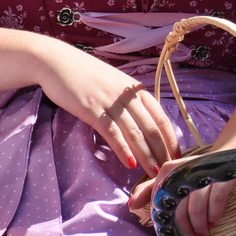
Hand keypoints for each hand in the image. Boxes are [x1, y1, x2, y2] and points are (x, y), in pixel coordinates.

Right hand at [35, 44, 179, 174]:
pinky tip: (130, 164)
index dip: (171, 139)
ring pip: (135, 132)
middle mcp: (128, 96)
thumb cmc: (87, 76)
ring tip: (153, 173)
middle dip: (162, 152)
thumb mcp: (116, 85)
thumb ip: (130, 102)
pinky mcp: (92, 109)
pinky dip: (123, 149)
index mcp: (137, 90)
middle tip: (168, 170)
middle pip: (152, 128)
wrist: (58, 62)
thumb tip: (143, 125)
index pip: (161, 117)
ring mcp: (111, 102)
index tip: (178, 156)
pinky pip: (112, 132)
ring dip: (146, 155)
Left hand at [128, 163, 235, 235]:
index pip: (160, 203)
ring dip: (199, 226)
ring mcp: (204, 175)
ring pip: (197, 209)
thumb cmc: (190, 174)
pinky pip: (216, 202)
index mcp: (167, 171)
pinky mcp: (222, 178)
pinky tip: (213, 222)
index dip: (163, 224)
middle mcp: (183, 170)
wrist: (223, 158)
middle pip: (179, 210)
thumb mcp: (169, 179)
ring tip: (201, 234)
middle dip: (183, 229)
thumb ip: (148, 191)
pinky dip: (214, 215)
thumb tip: (131, 205)